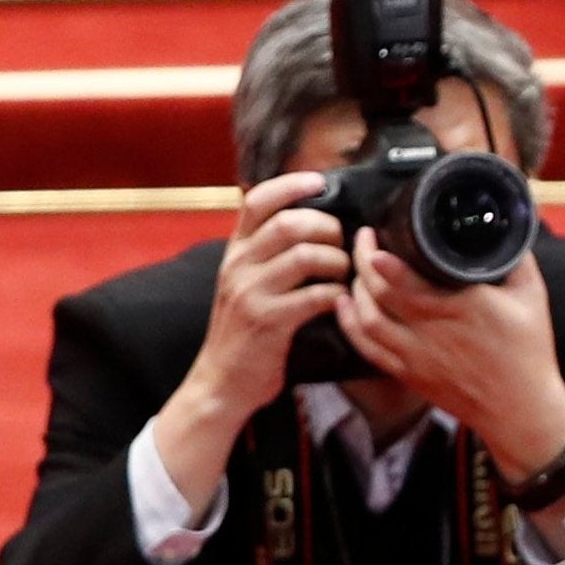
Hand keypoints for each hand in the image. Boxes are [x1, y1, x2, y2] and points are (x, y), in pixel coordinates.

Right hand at [156, 171, 348, 509]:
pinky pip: (312, 296)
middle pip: (289, 223)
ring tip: (343, 274)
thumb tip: (309, 221)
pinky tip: (340, 301)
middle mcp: (239, 266)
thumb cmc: (246, 331)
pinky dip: (335, 295)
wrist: (221, 382)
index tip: (320, 181)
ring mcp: (250, 293)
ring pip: (304, 255)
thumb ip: (268, 253)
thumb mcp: (247, 283)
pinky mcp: (267, 322)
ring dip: (336, 261)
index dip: (291, 184)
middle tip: (343, 243)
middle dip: (327, 227)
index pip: (257, 200)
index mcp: (236, 251)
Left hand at [337, 230, 564, 483]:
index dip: (380, 258)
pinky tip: (344, 305)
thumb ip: (516, 259)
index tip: (374, 237)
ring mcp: (416, 356)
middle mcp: (432, 331)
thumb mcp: (532, 297)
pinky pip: (367, 348)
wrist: (519, 410)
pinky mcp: (409, 374)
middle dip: (362, 262)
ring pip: (366, 320)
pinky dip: (349, 324)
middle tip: (363, 239)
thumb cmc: (529, 352)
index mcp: (462, 306)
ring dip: (354, 291)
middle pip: (378, 293)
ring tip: (357, 270)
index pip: (407, 279)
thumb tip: (506, 227)